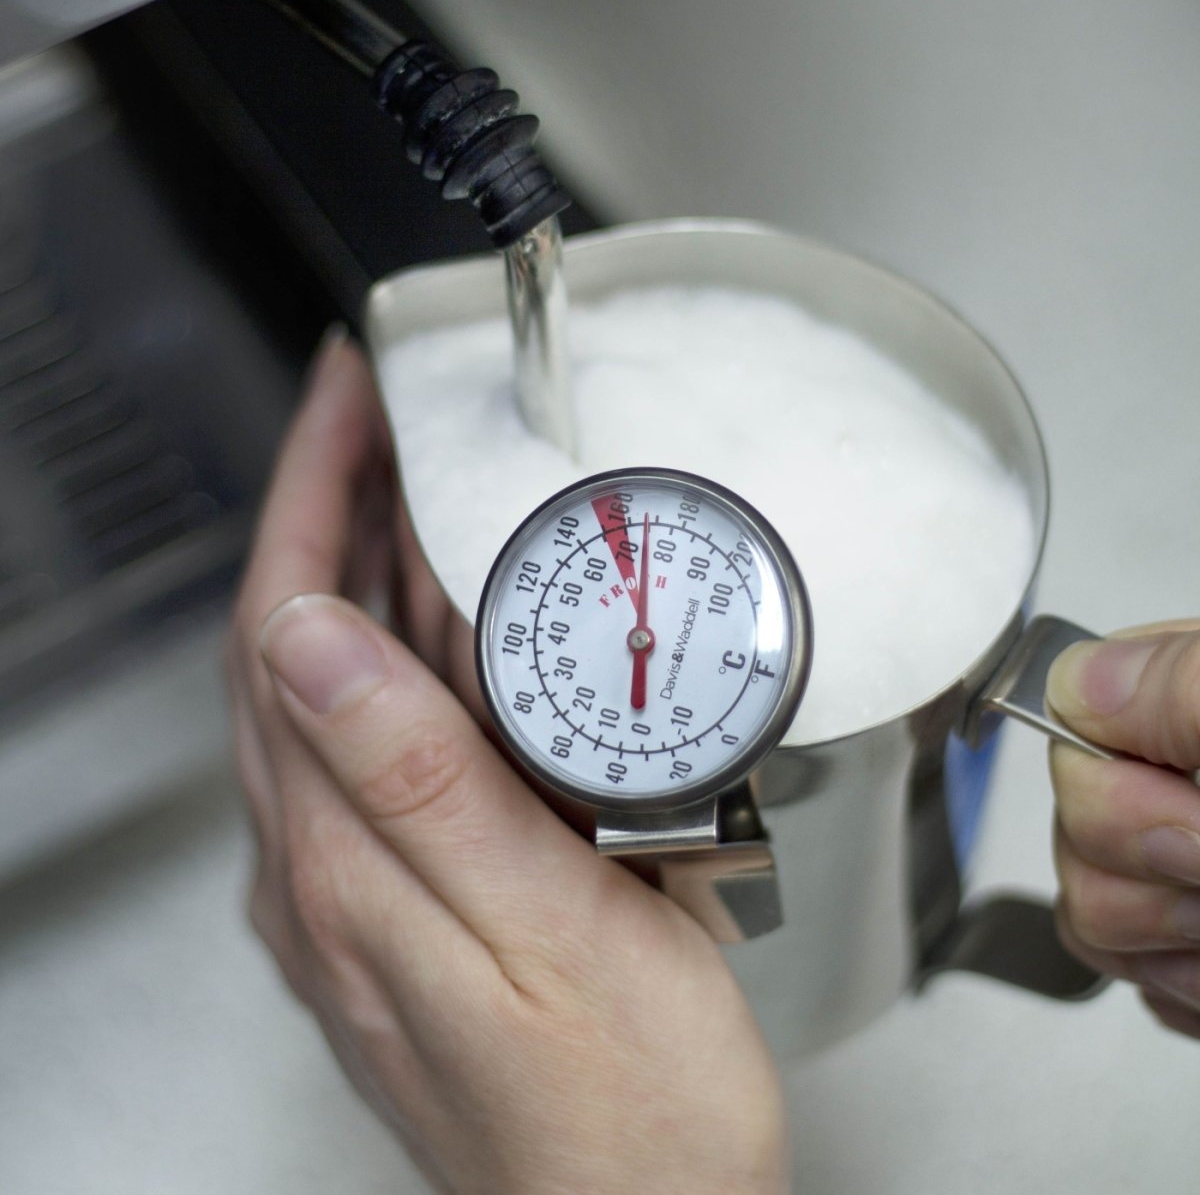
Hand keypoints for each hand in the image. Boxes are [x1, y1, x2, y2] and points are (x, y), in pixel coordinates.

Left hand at [226, 330, 789, 1193]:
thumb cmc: (618, 1116)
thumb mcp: (537, 932)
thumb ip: (417, 784)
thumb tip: (310, 640)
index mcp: (346, 864)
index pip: (282, 629)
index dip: (302, 495)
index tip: (342, 398)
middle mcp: (330, 874)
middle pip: (296, 646)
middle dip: (324, 509)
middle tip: (378, 418)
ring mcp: (366, 890)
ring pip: (337, 690)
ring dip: (361, 571)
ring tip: (412, 488)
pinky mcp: (416, 904)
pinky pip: (383, 743)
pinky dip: (405, 655)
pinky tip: (450, 631)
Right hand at [1047, 624, 1199, 1039]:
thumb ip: (1186, 688)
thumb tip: (1075, 681)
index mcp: (1190, 699)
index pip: (1066, 719)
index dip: (1114, 788)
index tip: (1193, 818)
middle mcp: (1182, 772)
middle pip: (1071, 829)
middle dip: (1149, 876)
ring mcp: (1189, 862)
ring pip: (1089, 911)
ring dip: (1168, 944)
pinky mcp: (1194, 942)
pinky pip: (1139, 979)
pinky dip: (1184, 988)